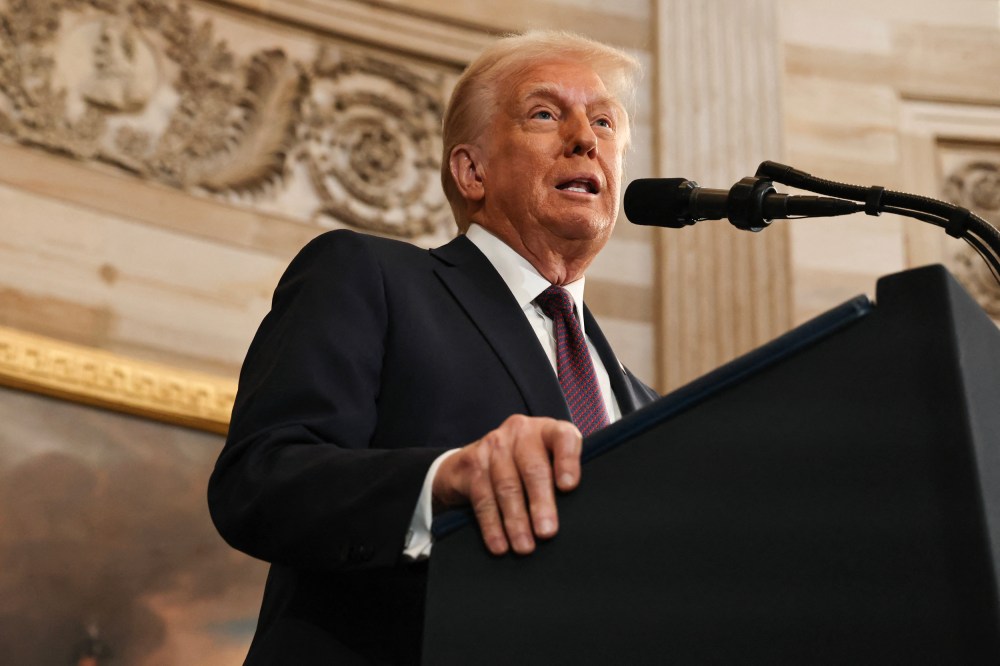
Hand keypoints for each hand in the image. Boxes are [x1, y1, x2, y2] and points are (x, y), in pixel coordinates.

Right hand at [432, 415, 581, 555]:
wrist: (476, 459)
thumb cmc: (526, 466)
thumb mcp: (548, 461)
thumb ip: (563, 478)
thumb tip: (579, 516)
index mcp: (547, 430)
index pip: (562, 437)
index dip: (567, 460)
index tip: (568, 486)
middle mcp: (520, 431)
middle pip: (533, 468)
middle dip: (540, 503)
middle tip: (547, 532)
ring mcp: (494, 445)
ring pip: (507, 486)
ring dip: (516, 520)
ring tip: (525, 546)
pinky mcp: (472, 462)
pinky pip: (483, 498)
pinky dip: (492, 525)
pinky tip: (500, 544)